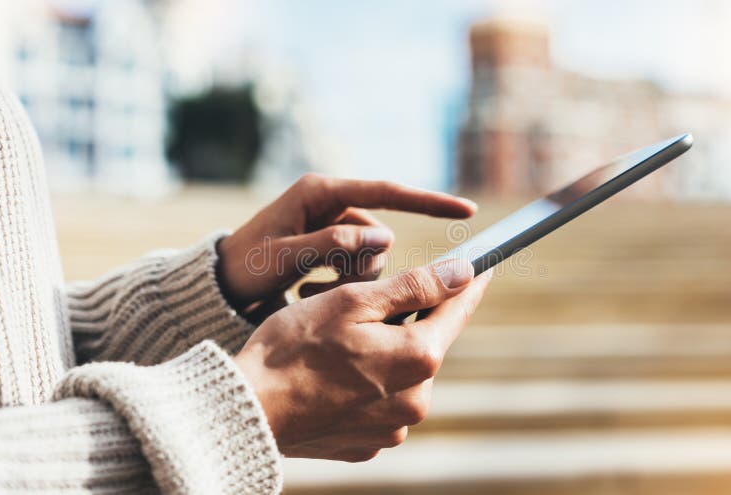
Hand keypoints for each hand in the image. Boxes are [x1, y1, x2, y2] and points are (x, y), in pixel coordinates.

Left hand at [217, 173, 476, 317]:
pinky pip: (357, 265)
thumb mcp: (284, 256)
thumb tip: (384, 239)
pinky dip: (342, 284)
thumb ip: (333, 244)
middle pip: (379, 235)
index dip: (427, 201)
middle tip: (326, 285)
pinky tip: (309, 291)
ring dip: (351, 279)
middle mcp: (331, 202)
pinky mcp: (331, 244)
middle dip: (363, 266)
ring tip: (311, 290)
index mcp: (320, 191)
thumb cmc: (246, 267)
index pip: (385, 191)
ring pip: (372, 255)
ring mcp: (332, 224)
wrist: (221, 284)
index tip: (465, 211)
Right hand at [232, 259, 491, 460]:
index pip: (458, 310)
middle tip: (370, 303)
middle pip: (427, 342)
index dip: (470, 283)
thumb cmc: (293, 347)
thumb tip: (464, 273)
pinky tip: (335, 375)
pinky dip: (368, 383)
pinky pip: (382, 402)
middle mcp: (415, 400)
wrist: (246, 409)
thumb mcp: (354, 301)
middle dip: (408, 319)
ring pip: (403, 372)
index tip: (484, 265)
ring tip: (340, 343)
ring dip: (386, 351)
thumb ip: (415, 287)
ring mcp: (393, 427)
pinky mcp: (370, 441)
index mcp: (417, 358)